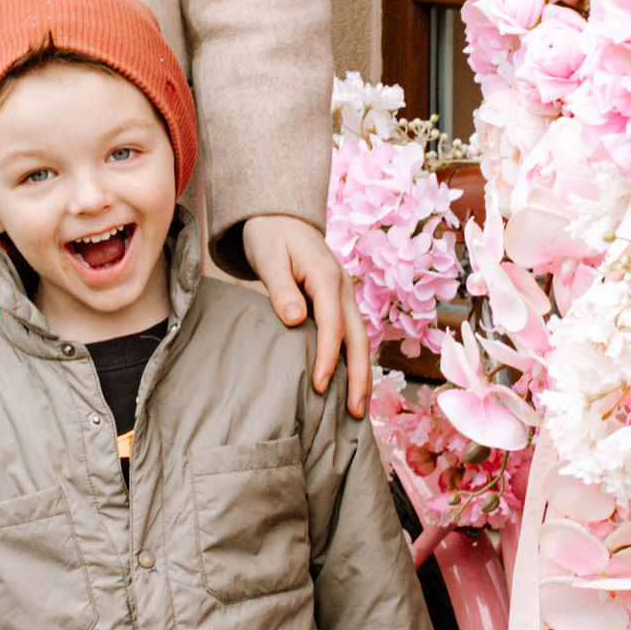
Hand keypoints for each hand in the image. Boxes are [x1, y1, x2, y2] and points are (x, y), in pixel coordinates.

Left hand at [243, 213, 371, 416]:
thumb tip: (296, 320)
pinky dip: (354, 360)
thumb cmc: (270, 237)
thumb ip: (281, 289)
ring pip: (360, 339)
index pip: (333, 326)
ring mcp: (344, 295)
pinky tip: (349, 383)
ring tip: (359, 408)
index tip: (321, 386)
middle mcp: (343, 288)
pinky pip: (351, 334)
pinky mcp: (338, 301)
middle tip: (357, 412)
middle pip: (359, 338)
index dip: (329, 358)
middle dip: (360, 376)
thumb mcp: (269, 258)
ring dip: (362, 372)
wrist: (279, 216)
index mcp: (327, 277)